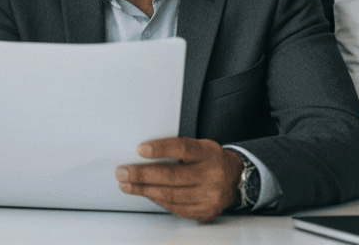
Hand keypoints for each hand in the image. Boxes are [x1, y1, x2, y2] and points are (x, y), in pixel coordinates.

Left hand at [117, 138, 240, 221]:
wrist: (235, 178)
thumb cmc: (209, 159)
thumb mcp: (199, 146)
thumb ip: (176, 149)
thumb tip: (141, 153)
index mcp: (208, 153)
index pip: (182, 149)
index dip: (160, 149)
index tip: (140, 149)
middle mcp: (212, 175)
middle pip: (172, 176)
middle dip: (142, 175)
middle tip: (122, 172)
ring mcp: (210, 196)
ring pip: (171, 195)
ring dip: (144, 190)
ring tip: (127, 185)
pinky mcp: (205, 211)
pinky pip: (176, 207)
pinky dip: (157, 200)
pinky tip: (146, 194)